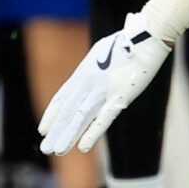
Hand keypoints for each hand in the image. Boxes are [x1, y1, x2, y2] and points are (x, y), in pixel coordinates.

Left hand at [38, 11, 173, 154]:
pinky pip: (103, 118)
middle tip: (45, 148)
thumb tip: (88, 75)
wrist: (146, 37)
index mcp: (84, 72)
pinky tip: (83, 147)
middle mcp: (88, 81)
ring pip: (80, 116)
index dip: (52, 115)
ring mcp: (102, 89)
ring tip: (56, 150)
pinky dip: (92, 133)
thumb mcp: (102, 52)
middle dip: (56, 130)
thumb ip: (93, 67)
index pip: (62, 97)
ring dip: (68, 135)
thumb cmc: (128, 41)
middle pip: (67, 110)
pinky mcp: (119, 96)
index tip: (43, 130)